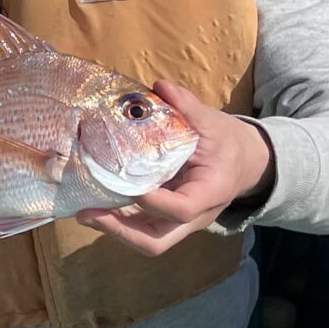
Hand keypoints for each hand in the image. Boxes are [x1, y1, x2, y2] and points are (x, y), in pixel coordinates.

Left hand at [78, 79, 275, 255]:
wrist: (245, 163)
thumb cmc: (227, 143)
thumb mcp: (213, 123)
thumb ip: (188, 107)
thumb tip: (160, 86)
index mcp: (211, 192)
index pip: (183, 209)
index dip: (156, 203)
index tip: (132, 187)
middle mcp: (195, 216)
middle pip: (158, 241)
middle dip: (122, 232)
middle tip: (90, 214)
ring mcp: (180, 222)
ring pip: (147, 240)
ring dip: (114, 230)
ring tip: (83, 213)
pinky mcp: (166, 219)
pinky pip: (141, 228)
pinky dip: (117, 220)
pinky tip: (93, 205)